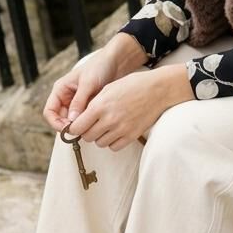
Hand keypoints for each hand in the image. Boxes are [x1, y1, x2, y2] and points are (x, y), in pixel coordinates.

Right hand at [43, 46, 121, 132]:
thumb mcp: (88, 83)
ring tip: (90, 127)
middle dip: (68, 127)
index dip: (55, 123)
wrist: (116, 62)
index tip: (68, 129)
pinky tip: (96, 124)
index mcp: (60, 90)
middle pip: (60, 120)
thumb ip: (79, 101)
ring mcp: (77, 104)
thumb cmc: (99, 67)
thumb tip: (71, 121)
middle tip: (81, 131)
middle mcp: (66, 98)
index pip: (49, 112)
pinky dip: (88, 124)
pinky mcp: (88, 107)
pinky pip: (84, 120)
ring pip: (73, 122)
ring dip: (79, 126)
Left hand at [66, 64, 193, 150]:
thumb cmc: (132, 85)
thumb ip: (92, 104)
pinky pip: (114, 147)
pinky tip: (115, 132)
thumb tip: (79, 117)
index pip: (76, 127)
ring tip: (105, 127)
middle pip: (87, 137)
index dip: (74, 127)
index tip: (77, 125)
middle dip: (86, 132)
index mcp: (100, 106)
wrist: (158, 90)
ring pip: (99, 143)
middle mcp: (109, 119)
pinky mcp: (132, 136)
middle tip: (92, 125)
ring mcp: (121, 129)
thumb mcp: (108, 89)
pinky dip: (112, 142)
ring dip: (99, 137)